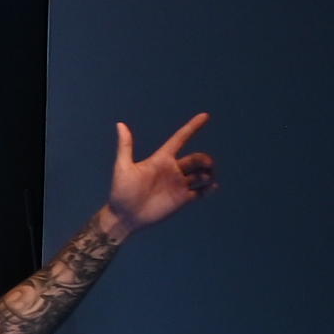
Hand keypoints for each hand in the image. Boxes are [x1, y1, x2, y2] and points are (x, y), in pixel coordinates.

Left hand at [107, 113, 218, 230]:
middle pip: (196, 159)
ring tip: (206, 178)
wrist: (125, 217)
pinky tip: (213, 187)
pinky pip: (201, 192)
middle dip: (205, 159)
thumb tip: (120, 124)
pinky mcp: (182, 199)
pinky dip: (209, 189)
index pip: (180, 139)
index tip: (205, 116)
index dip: (192, 127)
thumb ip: (125, 146)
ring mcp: (178, 184)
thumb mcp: (122, 167)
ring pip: (201, 174)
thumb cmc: (121, 191)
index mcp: (161, 159)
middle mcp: (172, 169)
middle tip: (207, 165)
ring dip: (208, 174)